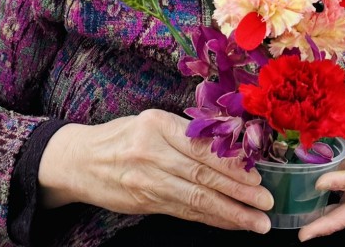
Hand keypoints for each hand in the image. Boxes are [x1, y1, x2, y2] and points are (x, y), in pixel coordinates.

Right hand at [38, 109, 272, 232]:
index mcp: (158, 124)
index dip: (231, 164)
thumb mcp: (151, 121)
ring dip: (230, 213)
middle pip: (202, 176)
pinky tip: (230, 222)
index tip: (256, 174)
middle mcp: (153, 152)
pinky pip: (183, 212)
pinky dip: (210, 218)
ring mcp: (147, 180)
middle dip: (238, 191)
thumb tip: (228, 144)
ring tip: (256, 221)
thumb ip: (184, 132)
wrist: (78, 160)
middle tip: (266, 201)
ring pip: (195, 200)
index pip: (201, 147)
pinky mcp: (144, 202)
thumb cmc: (121, 136)